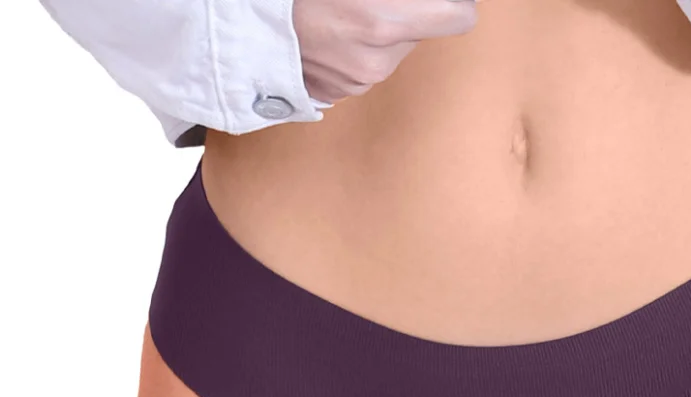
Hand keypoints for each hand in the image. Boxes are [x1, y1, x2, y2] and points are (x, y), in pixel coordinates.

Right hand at [294, 0, 477, 102]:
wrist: (232, 21)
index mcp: (380, 22)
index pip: (458, 17)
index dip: (453, 1)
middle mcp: (374, 61)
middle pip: (424, 32)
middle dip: (410, 11)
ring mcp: (355, 83)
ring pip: (394, 50)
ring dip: (382, 29)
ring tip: (341, 12)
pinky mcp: (338, 94)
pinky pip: (367, 66)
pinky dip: (356, 48)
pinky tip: (328, 32)